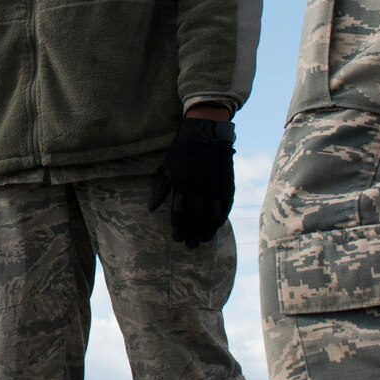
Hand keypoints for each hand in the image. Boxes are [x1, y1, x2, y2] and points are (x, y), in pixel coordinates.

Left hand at [149, 117, 234, 246]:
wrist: (207, 134)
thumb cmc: (182, 151)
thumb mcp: (167, 166)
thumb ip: (160, 188)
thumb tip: (150, 209)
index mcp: (183, 180)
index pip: (180, 210)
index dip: (178, 227)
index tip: (176, 238)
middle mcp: (201, 185)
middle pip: (196, 217)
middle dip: (192, 233)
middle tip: (188, 245)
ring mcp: (216, 186)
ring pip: (212, 215)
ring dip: (207, 230)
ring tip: (201, 240)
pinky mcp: (228, 186)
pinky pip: (225, 208)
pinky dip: (219, 220)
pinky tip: (214, 228)